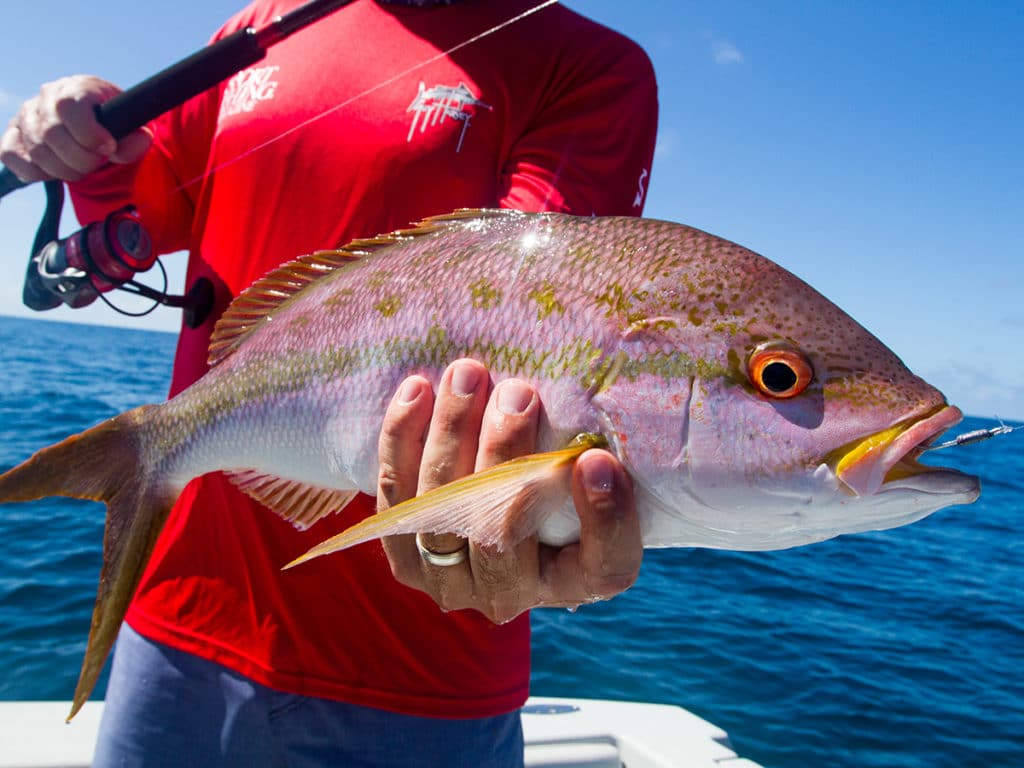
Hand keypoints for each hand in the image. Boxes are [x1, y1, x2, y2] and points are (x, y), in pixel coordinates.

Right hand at [0, 75, 150, 182]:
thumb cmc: (112, 124)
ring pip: (37, 151)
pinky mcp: (14, 135)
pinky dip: (36, 172)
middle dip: (81, 159)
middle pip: (52, 134)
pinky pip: (12, 157)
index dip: (89, 134)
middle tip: (97, 163)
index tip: (107, 148)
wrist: (92, 122)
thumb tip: (142, 138)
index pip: (69, 107)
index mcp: (77, 88)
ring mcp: (26, 116)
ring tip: (82, 168)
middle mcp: (46, 97)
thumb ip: (138, 137)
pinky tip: (56, 171)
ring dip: (65, 170)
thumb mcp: (131, 127)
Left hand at [376, 358, 642, 623]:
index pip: (605, 564)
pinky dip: (402, 440)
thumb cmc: (562, 475)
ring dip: (452, 435)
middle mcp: (514, 595)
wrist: (493, 500)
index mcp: (582, 580)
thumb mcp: (594, 469)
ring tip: (467, 376)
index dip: (605, 517)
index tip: (598, 459)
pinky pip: (396, 500)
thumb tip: (596, 433)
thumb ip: (602, 456)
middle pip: (504, 534)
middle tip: (517, 392)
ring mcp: (453, 584)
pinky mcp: (405, 561)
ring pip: (442, 514)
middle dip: (507, 455)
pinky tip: (418, 391)